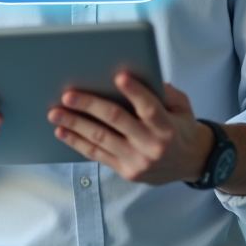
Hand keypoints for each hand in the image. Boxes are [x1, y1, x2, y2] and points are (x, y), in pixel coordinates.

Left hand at [47, 73, 212, 184]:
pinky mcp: (126, 171)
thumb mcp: (182, 106)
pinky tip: (62, 132)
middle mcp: (152, 146)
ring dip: (75, 125)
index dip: (135, 92)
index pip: (149, 107)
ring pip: (101, 139)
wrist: (189, 162)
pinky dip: (77, 142)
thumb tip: (137, 74)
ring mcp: (137, 161)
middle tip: (68, 94)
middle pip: (117, 121)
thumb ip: (163, 91)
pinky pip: (97, 155)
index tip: (118, 75)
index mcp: (168, 127)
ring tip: (55, 113)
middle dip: (89, 105)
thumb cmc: (181, 126)